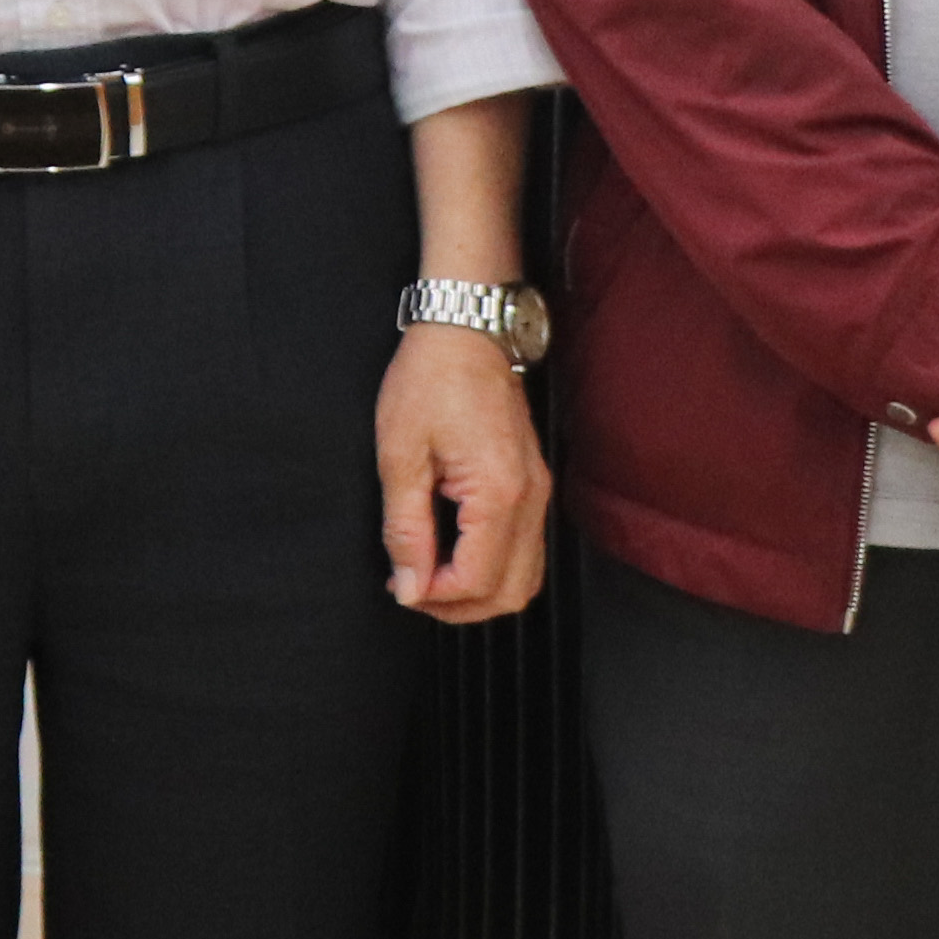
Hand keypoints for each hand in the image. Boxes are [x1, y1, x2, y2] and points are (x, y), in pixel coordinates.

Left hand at [380, 322, 551, 623]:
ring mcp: (539, 491)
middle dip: (460, 608)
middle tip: (412, 591)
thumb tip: (409, 587)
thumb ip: (405, 530)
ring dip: (479, 592)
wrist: (466, 330)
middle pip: (511, 593)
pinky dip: (493, 567)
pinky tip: (453, 553)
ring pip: (525, 578)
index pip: (476, 582)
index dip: (434, 598)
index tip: (398, 585)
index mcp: (498, 493)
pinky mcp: (534, 483)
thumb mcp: (400, 455)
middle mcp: (531, 499)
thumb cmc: (431, 378)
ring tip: (430, 577)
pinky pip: (526, 549)